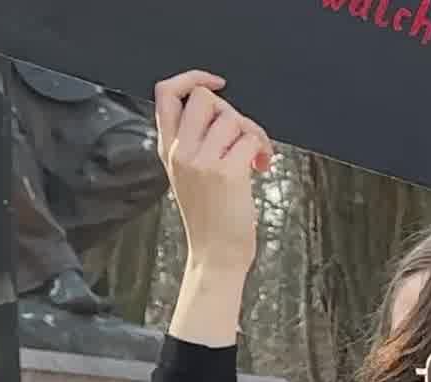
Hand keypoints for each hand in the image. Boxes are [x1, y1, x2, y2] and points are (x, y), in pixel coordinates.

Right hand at [154, 74, 271, 265]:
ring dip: (254, 133)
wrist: (215, 255)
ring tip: (256, 157)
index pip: (167, 94)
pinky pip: (250, 139)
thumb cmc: (210, 219)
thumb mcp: (189, 175)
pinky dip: (263, 148)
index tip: (217, 83)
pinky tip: (261, 166)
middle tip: (243, 136)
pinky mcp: (226, 173)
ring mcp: (201, 161)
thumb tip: (225, 115)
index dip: (192, 77)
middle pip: (204, 98)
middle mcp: (181, 151)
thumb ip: (197, 142)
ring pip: (232, 117)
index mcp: (168, 148)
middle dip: (233, 111)